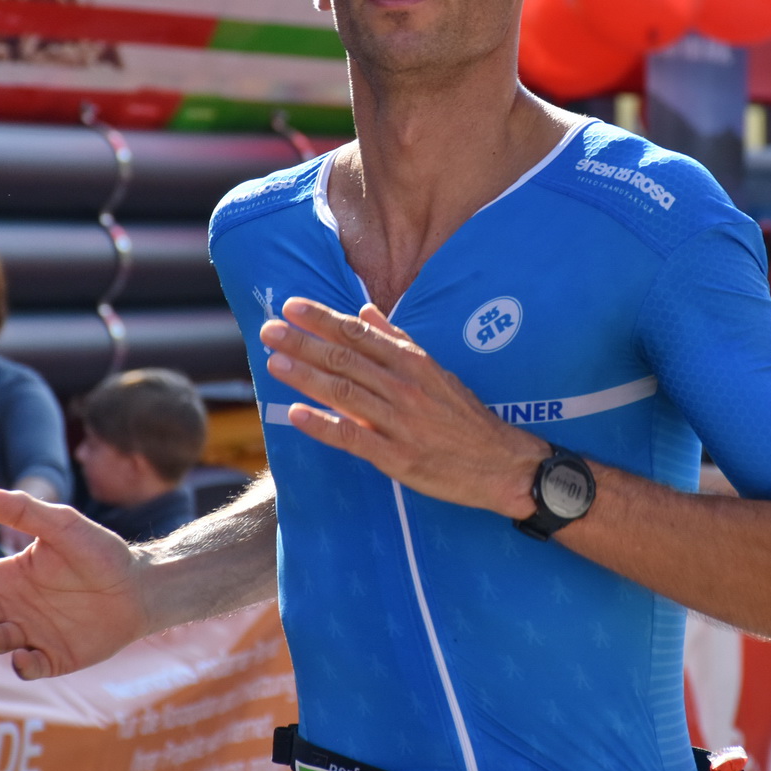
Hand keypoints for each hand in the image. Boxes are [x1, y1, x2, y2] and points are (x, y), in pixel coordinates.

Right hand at [0, 486, 147, 679]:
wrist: (142, 587)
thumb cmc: (102, 552)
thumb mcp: (63, 526)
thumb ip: (24, 511)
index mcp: (11, 575)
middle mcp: (15, 606)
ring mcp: (33, 633)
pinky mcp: (54, 658)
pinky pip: (31, 666)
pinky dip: (23, 666)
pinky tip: (22, 659)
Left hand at [259, 298, 544, 517]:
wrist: (500, 463)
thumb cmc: (466, 417)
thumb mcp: (438, 371)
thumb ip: (399, 341)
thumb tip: (366, 311)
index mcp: (413, 363)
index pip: (360, 333)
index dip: (323, 319)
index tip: (292, 307)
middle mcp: (404, 388)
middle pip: (345, 359)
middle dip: (304, 342)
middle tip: (270, 330)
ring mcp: (399, 422)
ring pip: (344, 393)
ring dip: (306, 376)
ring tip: (275, 363)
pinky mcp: (396, 457)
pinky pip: (353, 437)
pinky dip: (323, 425)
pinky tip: (296, 415)